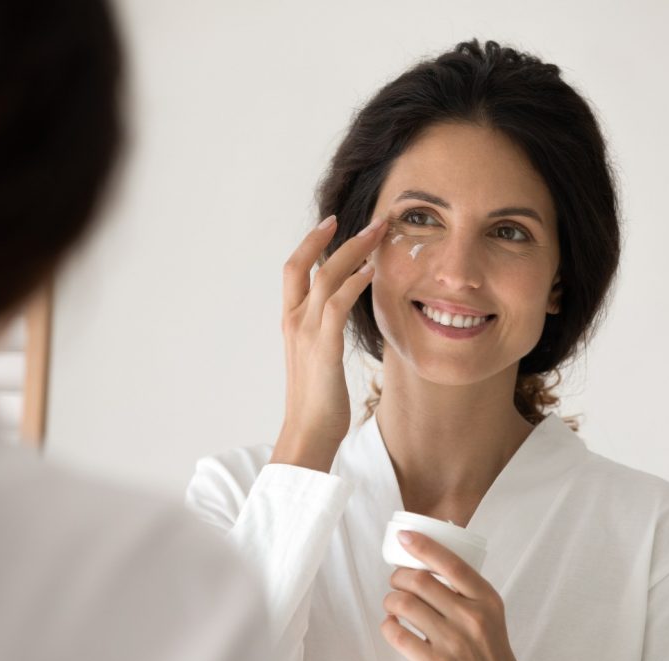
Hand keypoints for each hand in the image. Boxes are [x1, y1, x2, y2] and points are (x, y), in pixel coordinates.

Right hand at [270, 214, 387, 471]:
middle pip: (304, 263)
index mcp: (290, 322)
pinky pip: (337, 305)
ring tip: (378, 234)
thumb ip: (323, 333)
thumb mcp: (317, 359)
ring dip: (354, 251)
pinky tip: (372, 271)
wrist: (308, 433)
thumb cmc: (317, 402)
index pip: (294, 269)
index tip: (332, 224)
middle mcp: (294, 321)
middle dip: (334, 236)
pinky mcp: (323, 347)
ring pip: (325, 277)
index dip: (311, 243)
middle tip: (369, 220)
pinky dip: (354, 283)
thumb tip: (339, 318)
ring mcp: (306, 333)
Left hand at [380, 532, 541, 660]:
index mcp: (487, 600)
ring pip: (404, 604)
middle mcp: (472, 618)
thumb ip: (466, 592)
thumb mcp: (490, 615)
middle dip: (398, 576)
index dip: (423, 546)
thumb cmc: (490, 655)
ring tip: (393, 604)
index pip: (451, 563)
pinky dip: (387, 626)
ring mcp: (453, 643)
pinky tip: (392, 625)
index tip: (405, 537)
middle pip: (420, 580)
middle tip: (395, 581)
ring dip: (390, 600)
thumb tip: (425, 562)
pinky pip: (397, 635)